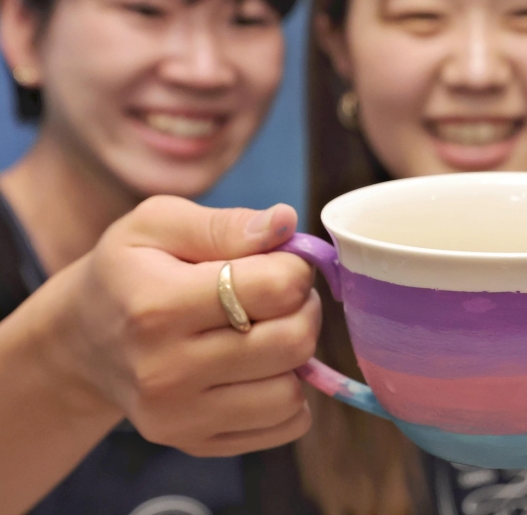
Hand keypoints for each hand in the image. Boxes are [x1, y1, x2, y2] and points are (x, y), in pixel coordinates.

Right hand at [55, 196, 319, 456]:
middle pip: (293, 341)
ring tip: (268, 330)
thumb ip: (225, 223)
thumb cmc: (129, 272)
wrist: (83, 342)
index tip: (279, 262)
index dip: (295, 268)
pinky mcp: (197, 443)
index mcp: (158, 306)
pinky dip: (289, 393)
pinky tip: (261, 367)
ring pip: (293, 391)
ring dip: (297, 355)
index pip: (276, 288)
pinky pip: (286, 424)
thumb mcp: (157, 225)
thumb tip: (285, 222)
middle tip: (281, 296)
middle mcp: (166, 371)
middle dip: (303, 309)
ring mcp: (181, 417)